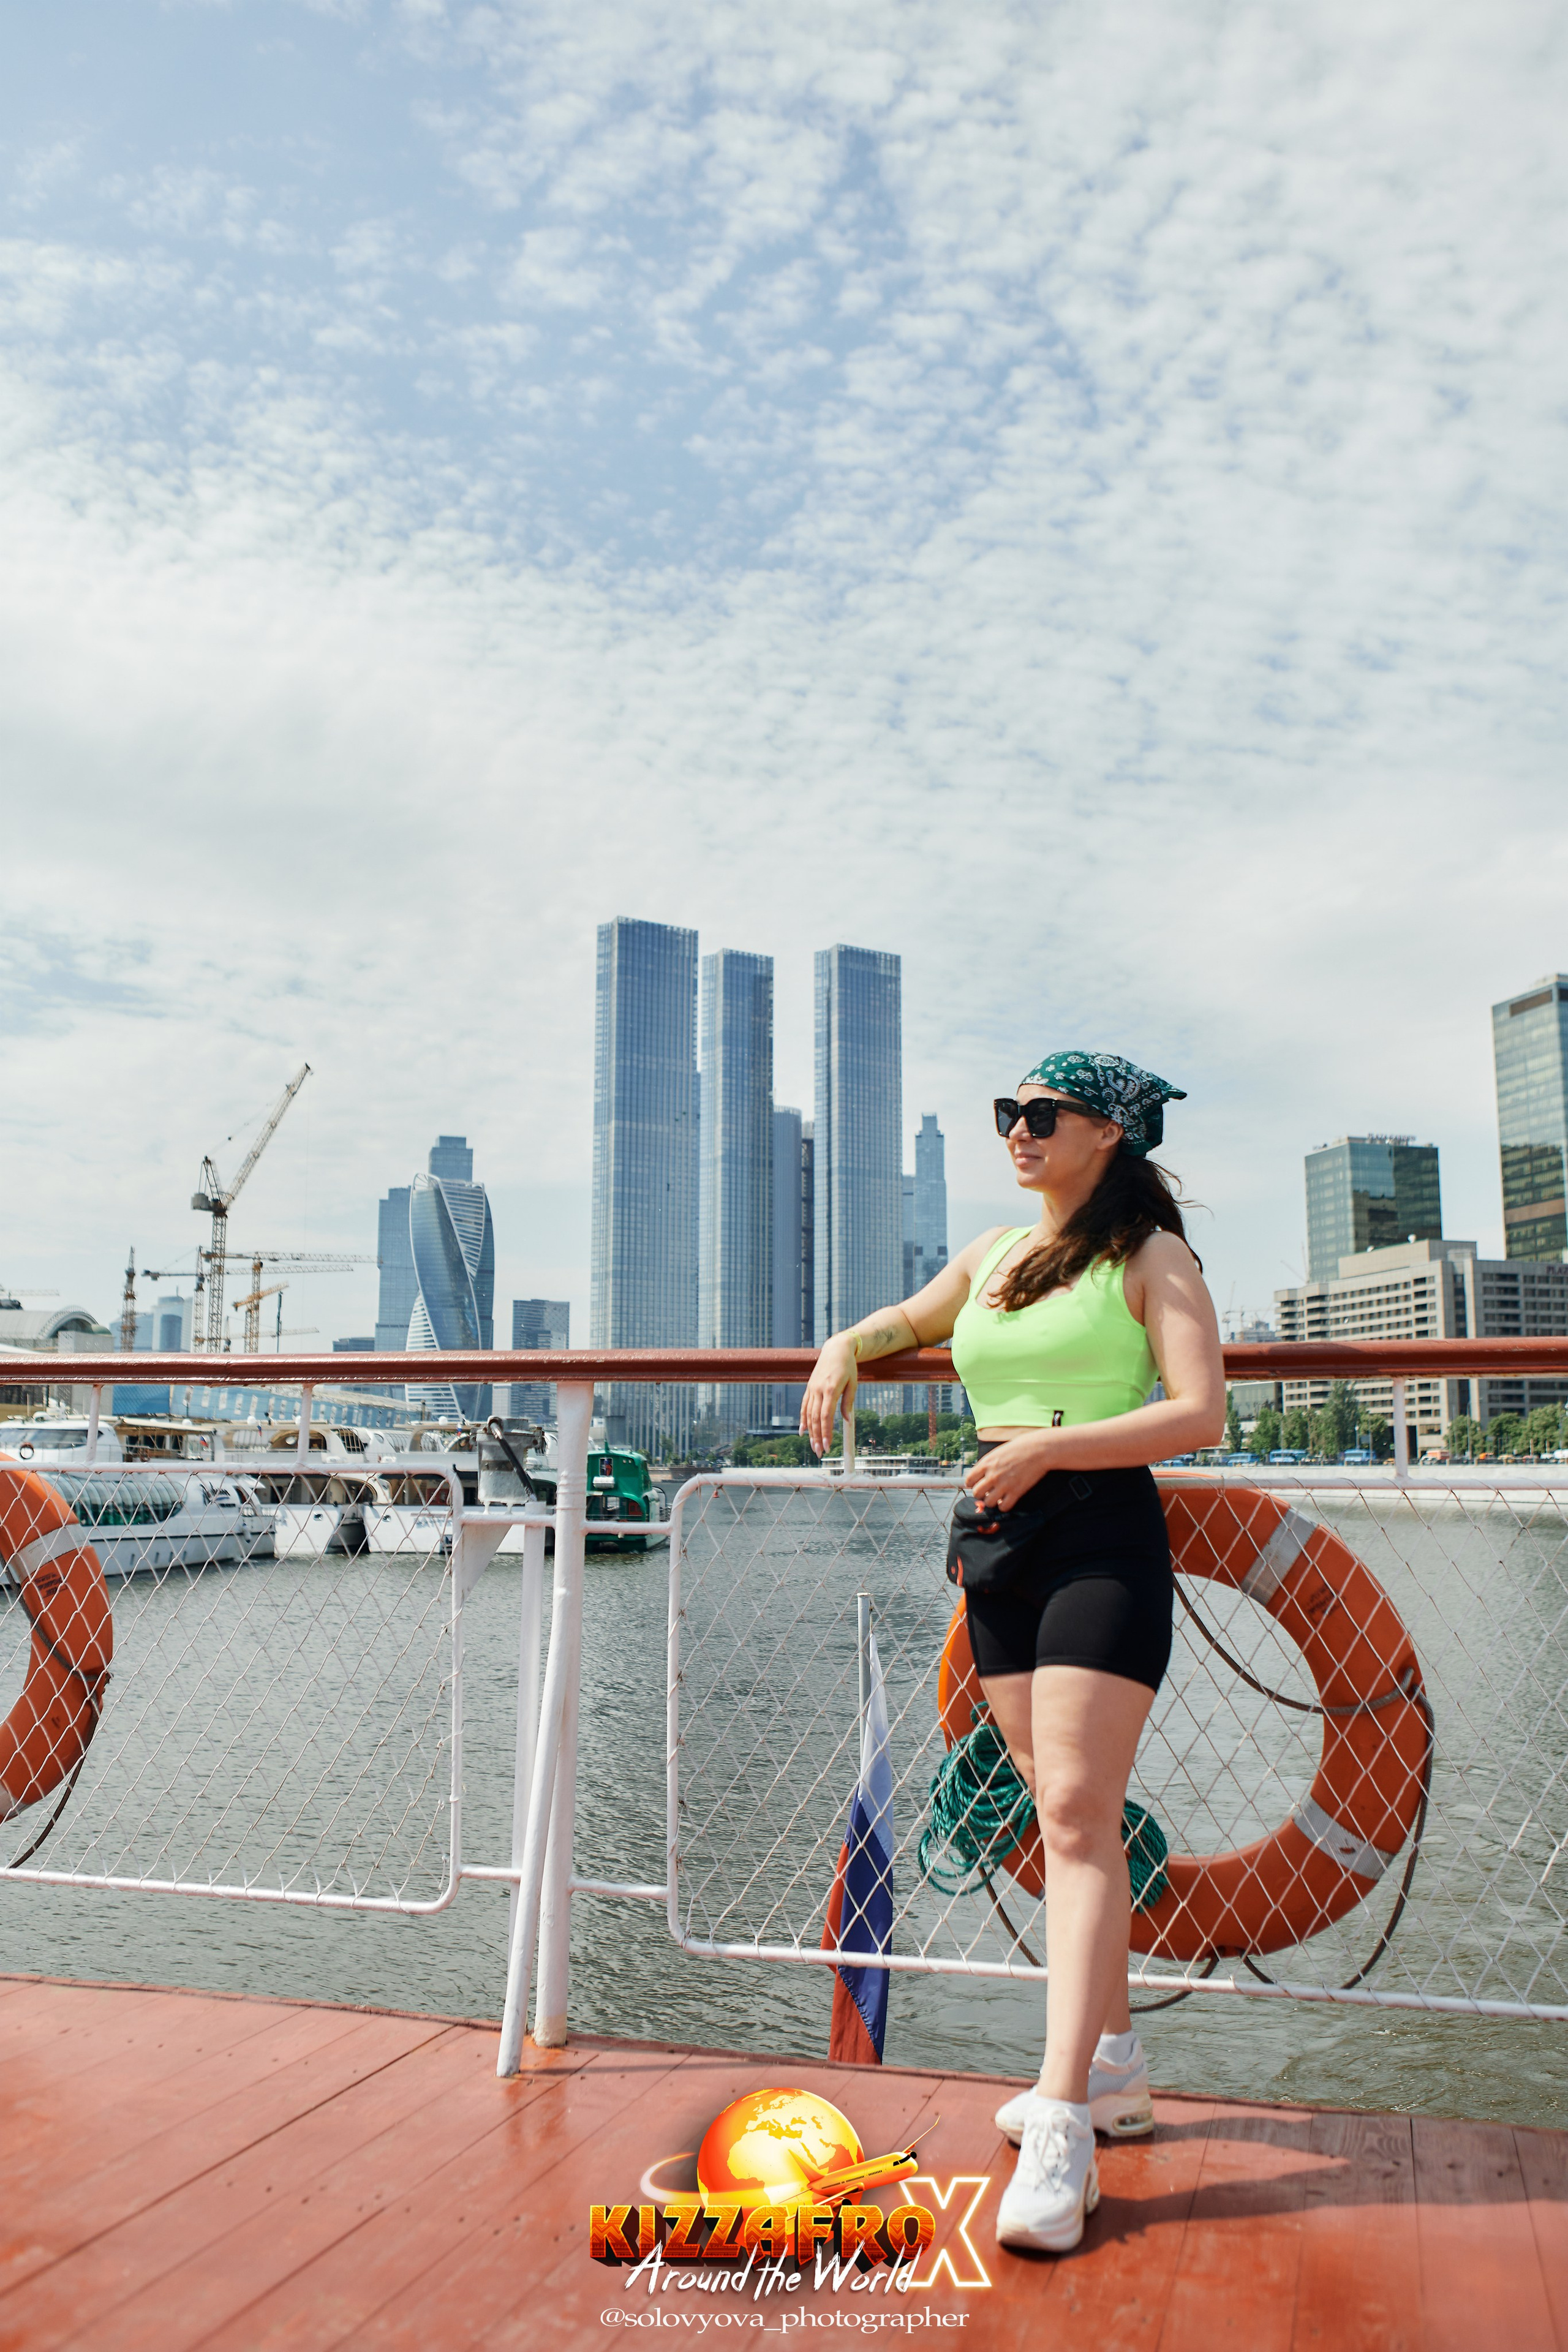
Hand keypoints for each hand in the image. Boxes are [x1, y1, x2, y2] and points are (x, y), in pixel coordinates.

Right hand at [800, 1337, 857, 1458]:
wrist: (835, 1349)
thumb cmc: (848, 1366)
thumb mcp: (853, 1383)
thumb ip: (848, 1402)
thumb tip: (847, 1421)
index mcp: (831, 1389)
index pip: (826, 1416)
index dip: (826, 1432)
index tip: (829, 1446)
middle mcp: (818, 1390)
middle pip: (815, 1419)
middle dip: (817, 1437)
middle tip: (820, 1452)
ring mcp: (812, 1389)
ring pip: (808, 1415)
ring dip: (810, 1433)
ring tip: (813, 1447)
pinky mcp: (809, 1388)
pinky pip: (804, 1406)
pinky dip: (802, 1420)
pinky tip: (802, 1432)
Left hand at [963, 1432, 1055, 1512]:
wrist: (1039, 1450)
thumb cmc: (1020, 1447)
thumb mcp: (998, 1451)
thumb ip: (989, 1463)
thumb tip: (981, 1473)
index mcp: (986, 1463)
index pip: (969, 1480)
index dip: (972, 1484)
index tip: (977, 1484)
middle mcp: (992, 1475)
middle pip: (976, 1493)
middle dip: (981, 1494)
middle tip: (988, 1491)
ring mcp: (1004, 1485)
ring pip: (988, 1503)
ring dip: (992, 1501)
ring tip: (998, 1496)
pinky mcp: (1016, 1492)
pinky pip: (1004, 1507)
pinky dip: (1004, 1505)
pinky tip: (1007, 1500)